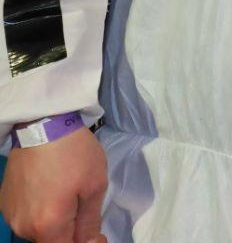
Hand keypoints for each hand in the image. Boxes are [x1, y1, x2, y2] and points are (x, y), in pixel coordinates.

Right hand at [0, 125, 107, 242]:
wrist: (42, 126)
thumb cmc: (74, 154)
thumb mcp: (94, 187)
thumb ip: (90, 223)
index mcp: (47, 225)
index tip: (96, 234)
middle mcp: (23, 226)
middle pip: (50, 241)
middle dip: (69, 233)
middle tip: (84, 211)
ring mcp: (10, 215)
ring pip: (37, 231)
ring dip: (54, 223)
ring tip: (67, 197)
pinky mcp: (4, 203)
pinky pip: (25, 218)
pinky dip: (39, 213)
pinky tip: (50, 192)